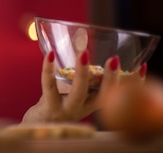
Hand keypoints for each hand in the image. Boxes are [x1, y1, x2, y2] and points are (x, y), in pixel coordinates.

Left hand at [21, 50, 146, 123]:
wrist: (38, 125)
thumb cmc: (59, 104)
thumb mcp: (76, 94)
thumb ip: (85, 80)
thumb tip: (89, 52)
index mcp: (93, 104)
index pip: (116, 94)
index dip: (130, 83)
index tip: (140, 67)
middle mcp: (84, 109)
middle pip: (102, 96)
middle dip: (110, 78)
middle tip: (114, 59)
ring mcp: (67, 109)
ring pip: (78, 92)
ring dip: (82, 72)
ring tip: (84, 53)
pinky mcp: (49, 106)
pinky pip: (49, 86)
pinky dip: (48, 69)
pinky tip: (50, 54)